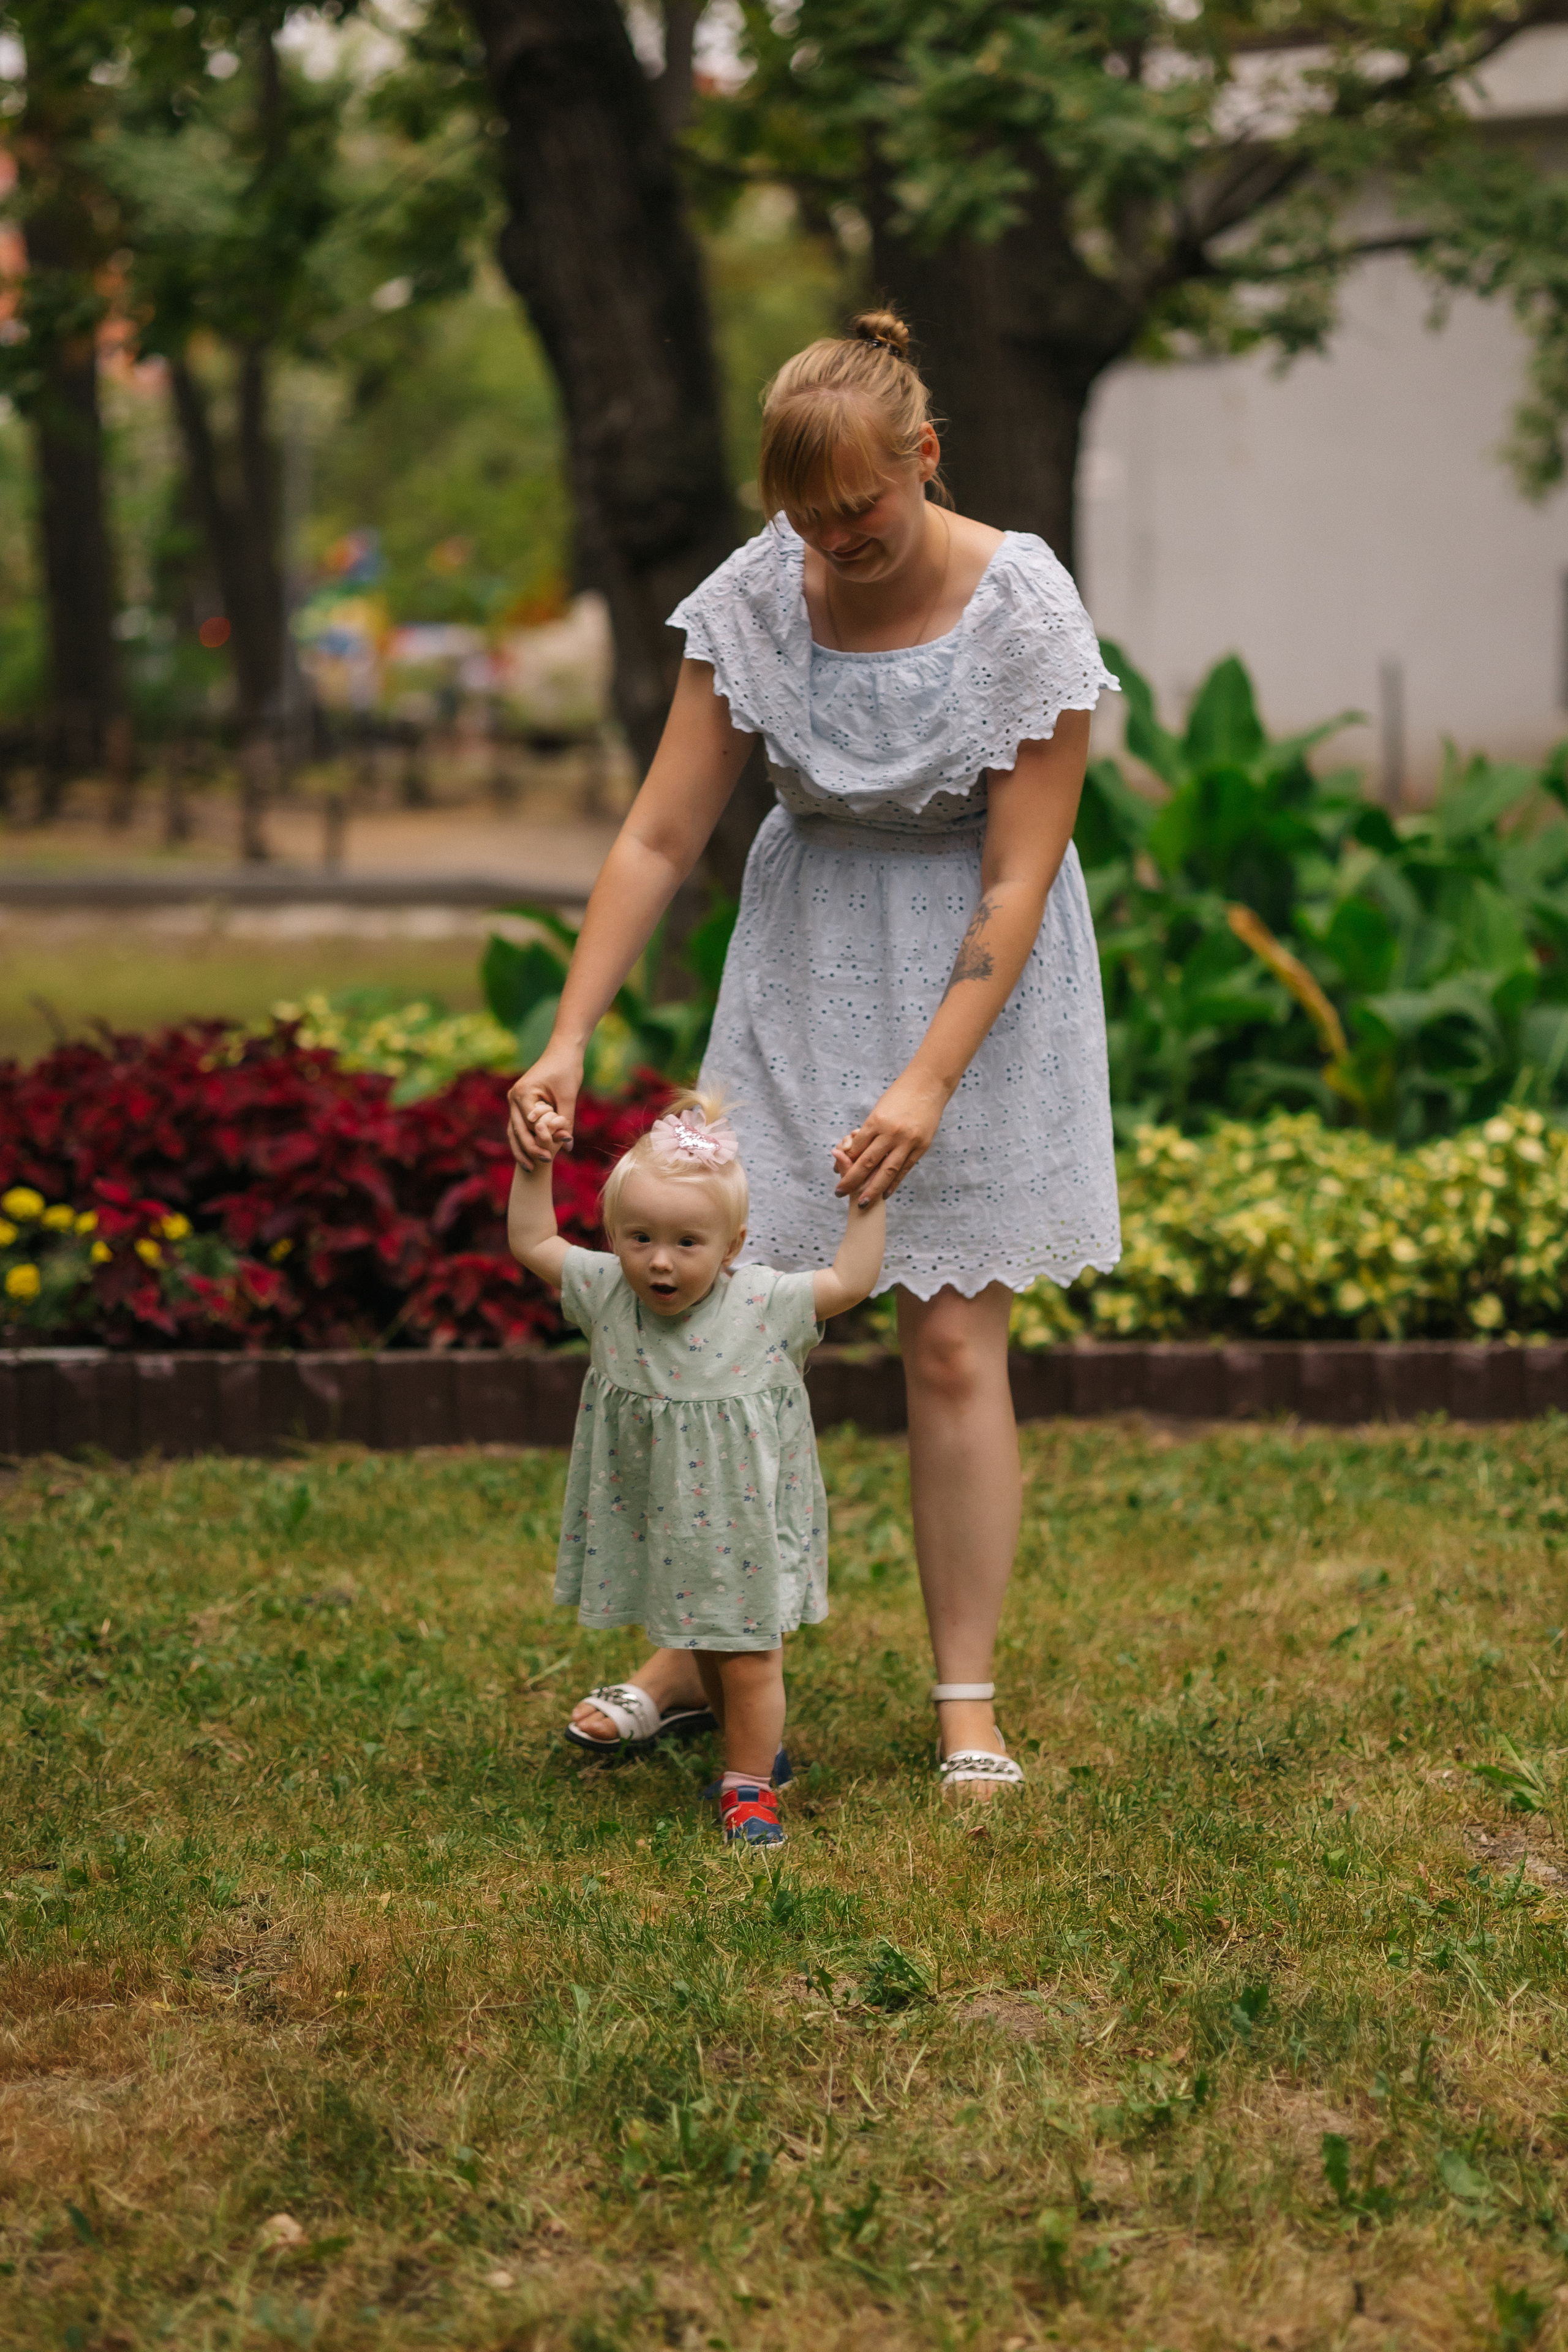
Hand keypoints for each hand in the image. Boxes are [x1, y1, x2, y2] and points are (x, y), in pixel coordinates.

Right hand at [507, 1044, 583, 1168]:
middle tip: (540, 1165)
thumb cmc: (566, 1070)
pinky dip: (525, 1138)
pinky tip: (531, 1154)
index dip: (540, 1142)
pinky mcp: (521, 1103)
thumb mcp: (568, 1096)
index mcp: (523, 1094)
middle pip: (517, 1131)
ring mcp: (515, 1100)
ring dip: (523, 1148)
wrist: (563, 1051)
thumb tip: (568, 1146)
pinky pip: (520, 1125)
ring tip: (530, 1167)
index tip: (551, 1156)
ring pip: (515, 1130)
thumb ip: (566, 1121)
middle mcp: (514, 1098)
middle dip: (528, 1150)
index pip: (528, 1125)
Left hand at [833, 1066, 950, 1204]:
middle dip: (851, 1180)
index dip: (845, 1162)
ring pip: (886, 1171)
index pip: (856, 1148)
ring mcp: (907, 1142)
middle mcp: (890, 1133)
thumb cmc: (899, 1096)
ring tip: (862, 1202)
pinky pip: (904, 1170)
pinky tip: (885, 1194)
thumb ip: (869, 1131)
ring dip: (872, 1189)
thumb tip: (855, 1152)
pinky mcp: (920, 1147)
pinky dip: (894, 1183)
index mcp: (876, 1121)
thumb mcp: (879, 1110)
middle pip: (866, 1163)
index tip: (836, 1172)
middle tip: (839, 1192)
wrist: (928, 1085)